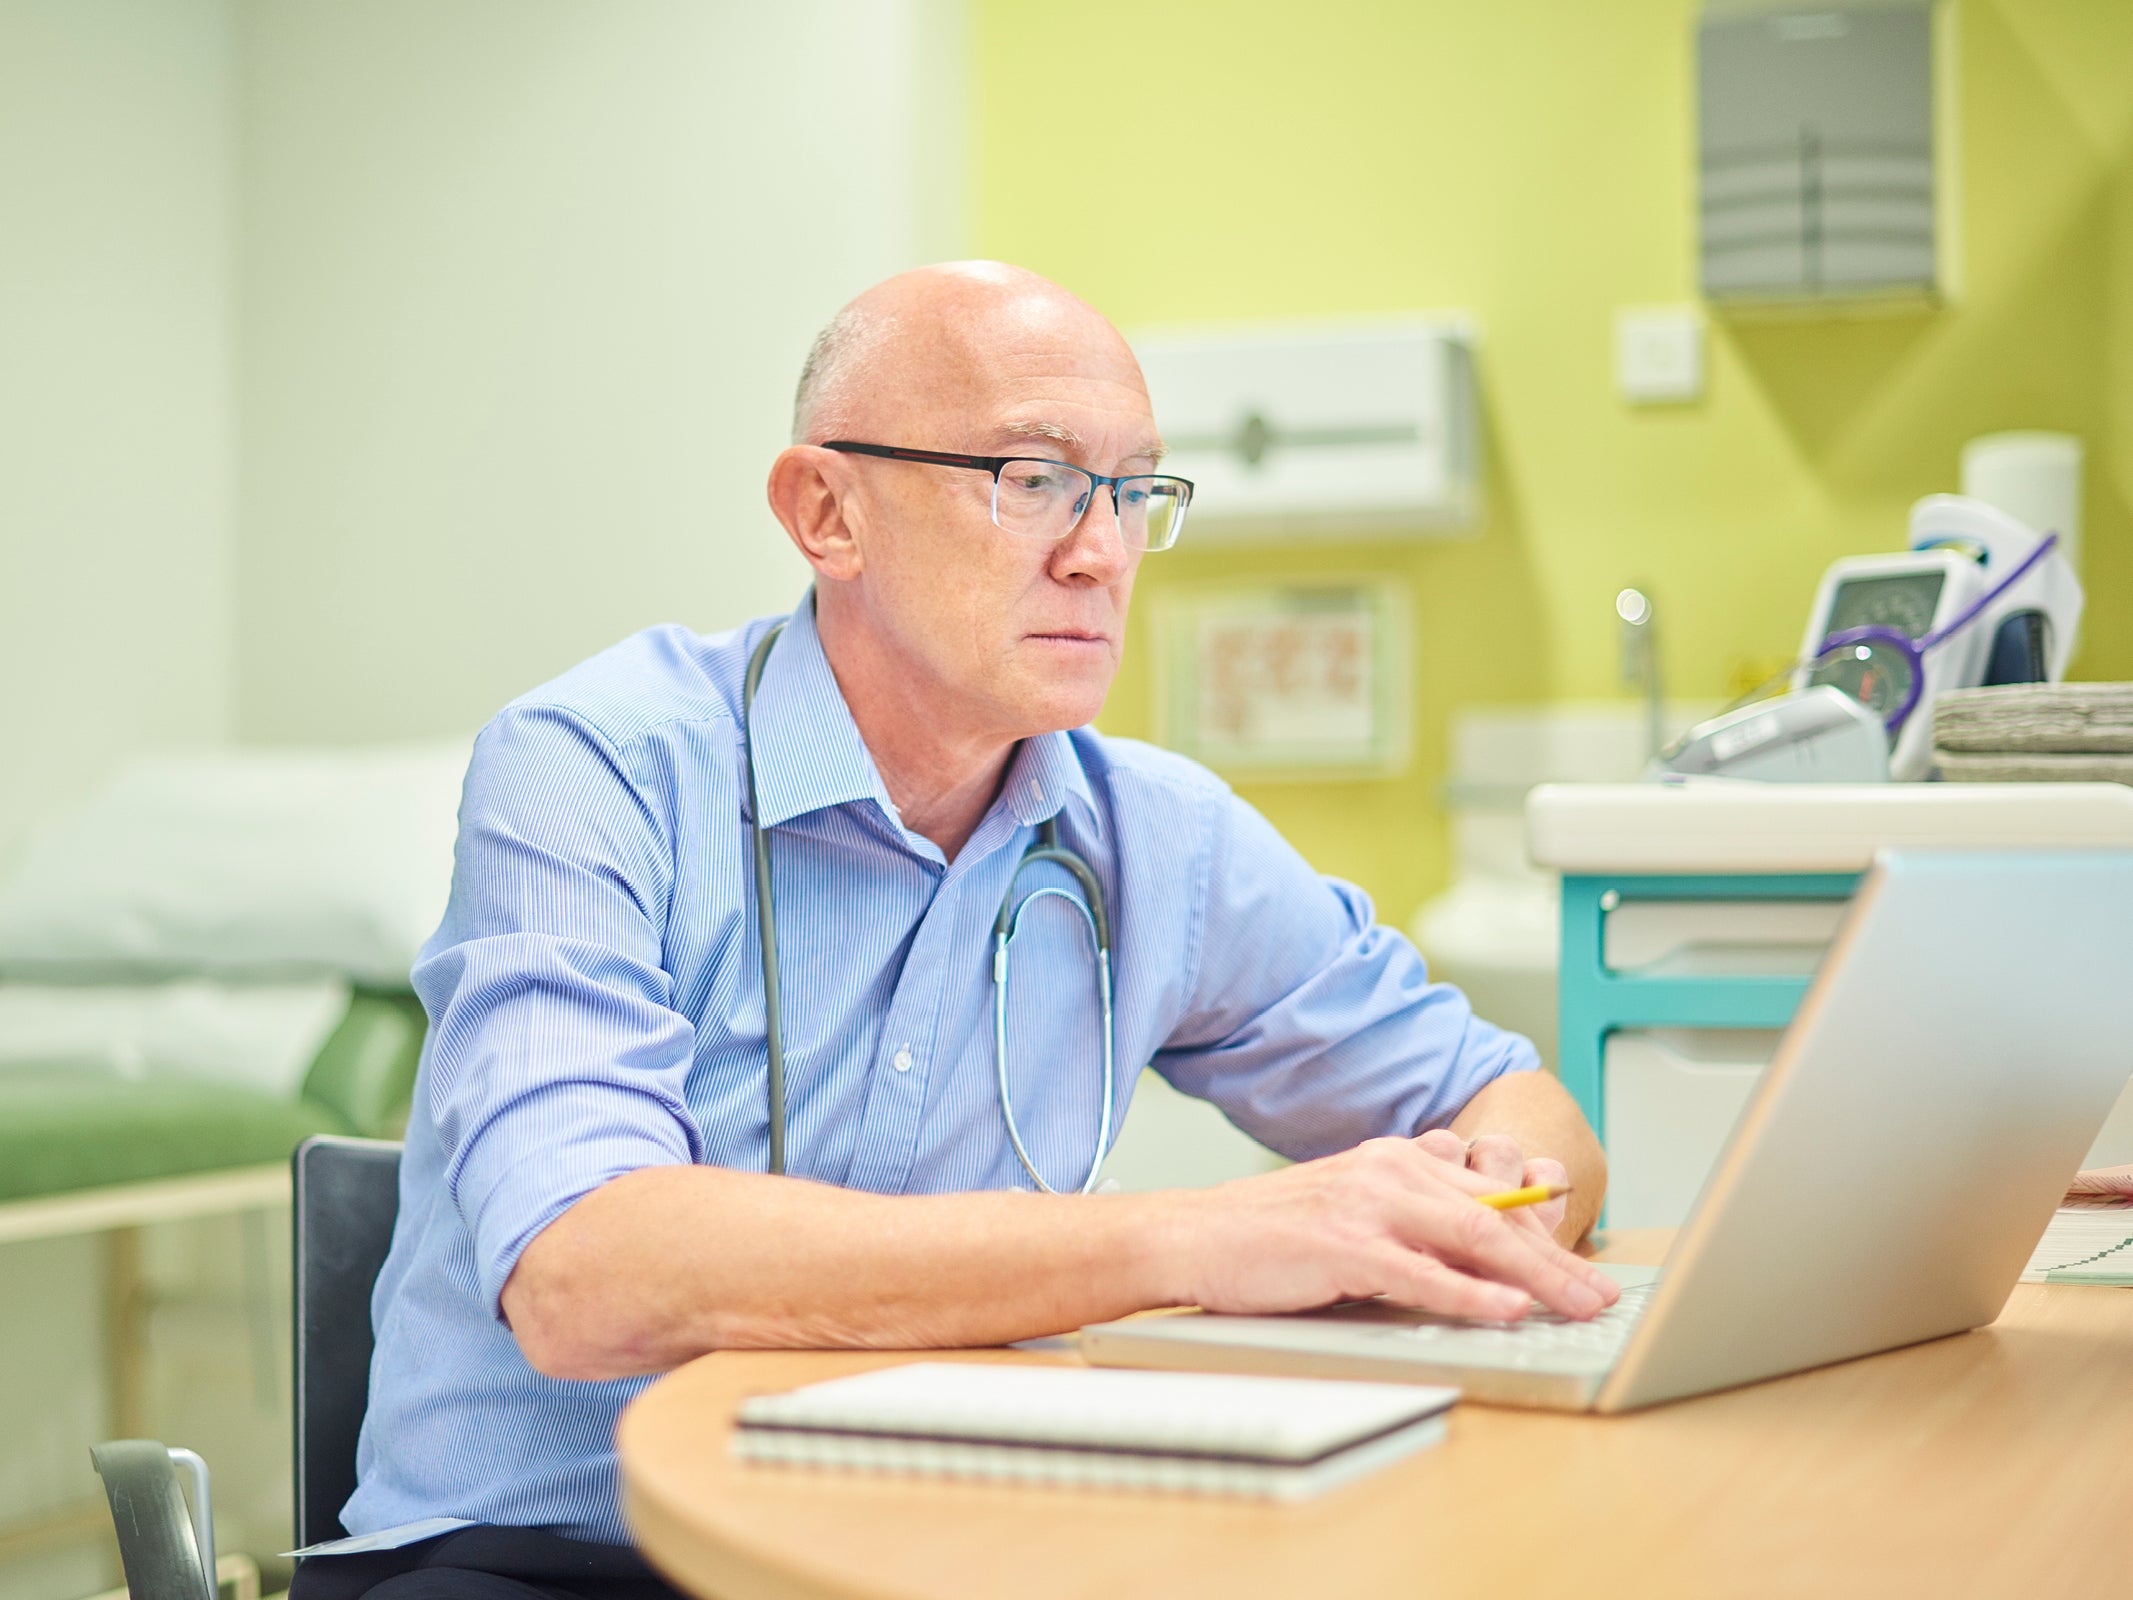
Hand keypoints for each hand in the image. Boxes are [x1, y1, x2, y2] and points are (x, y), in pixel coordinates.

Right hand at [1162, 1136, 1621, 1324]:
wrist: (1193, 1236)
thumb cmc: (1271, 1232)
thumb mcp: (1351, 1203)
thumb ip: (1407, 1205)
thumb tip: (1469, 1218)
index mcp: (1396, 1158)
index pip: (1489, 1193)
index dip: (1545, 1230)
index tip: (1584, 1265)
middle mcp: (1390, 1171)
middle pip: (1494, 1217)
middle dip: (1558, 1257)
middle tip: (1602, 1293)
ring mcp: (1367, 1206)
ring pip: (1472, 1239)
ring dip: (1536, 1276)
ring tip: (1578, 1304)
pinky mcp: (1343, 1246)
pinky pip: (1420, 1274)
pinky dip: (1469, 1295)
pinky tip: (1507, 1310)